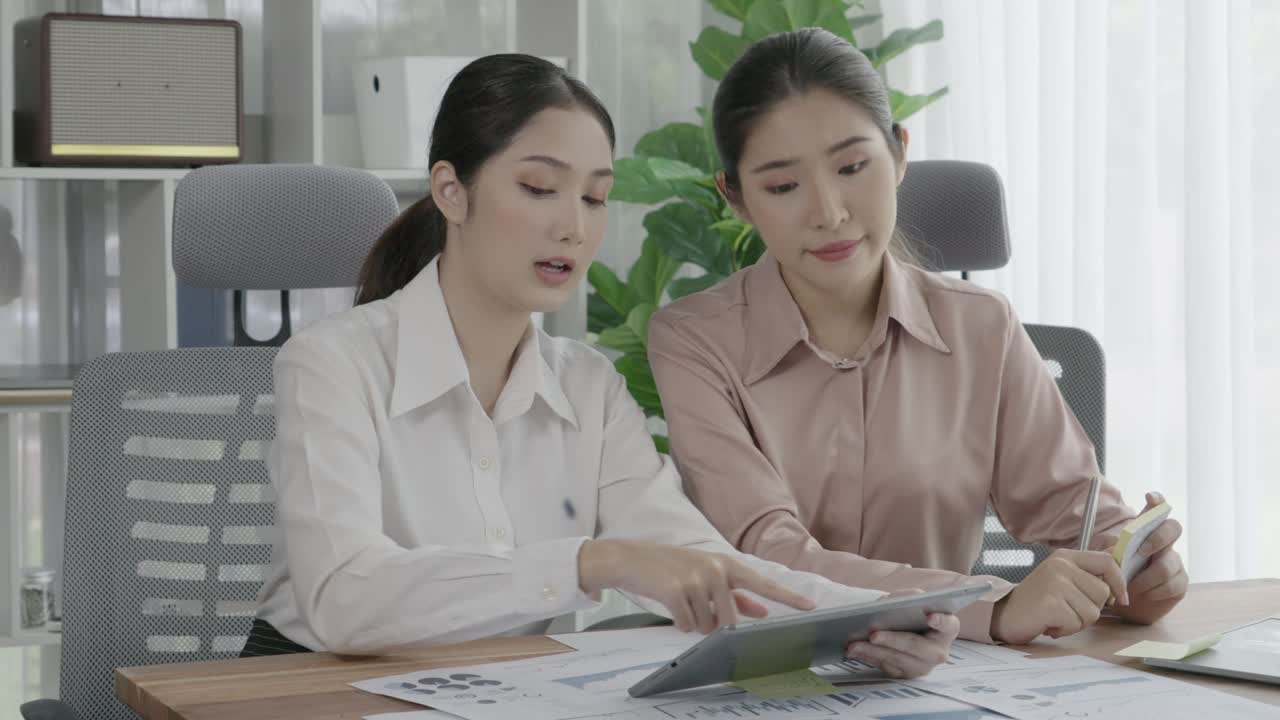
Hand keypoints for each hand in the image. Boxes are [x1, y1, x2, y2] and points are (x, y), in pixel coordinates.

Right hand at [578, 539, 814, 632]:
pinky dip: (678, 622)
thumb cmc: (672, 568)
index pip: (763, 583)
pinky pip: (687, 624)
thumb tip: (762, 611)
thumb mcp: (706, 574)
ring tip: (680, 602)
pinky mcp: (677, 591)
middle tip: (695, 607)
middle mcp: (716, 569)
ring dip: (693, 622)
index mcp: (726, 564)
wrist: (632, 558)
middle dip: (713, 623)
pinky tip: (670, 605)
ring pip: (707, 624)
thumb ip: (737, 594)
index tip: (810, 606)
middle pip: (730, 619)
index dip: (787, 596)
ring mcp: (696, 579)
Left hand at [846, 611, 960, 678]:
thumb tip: (887, 604)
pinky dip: (868, 658)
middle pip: (915, 647)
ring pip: (897, 660)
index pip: (948, 625)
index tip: (930, 616)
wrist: (908, 627)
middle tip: (873, 634)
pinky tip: (854, 651)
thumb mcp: (912, 600)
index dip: (941, 621)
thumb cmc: (912, 612)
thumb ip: (907, 598)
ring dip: (873, 652)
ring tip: (853, 644)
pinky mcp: (906, 674)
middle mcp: (938, 651)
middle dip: (892, 640)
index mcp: (947, 629)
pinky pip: (886, 667)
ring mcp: (923, 666)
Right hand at [990, 549, 1127, 643]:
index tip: (1120, 599)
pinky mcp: (1050, 603)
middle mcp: (1060, 566)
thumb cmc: (1038, 601)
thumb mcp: (1063, 580)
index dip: (1119, 582)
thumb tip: (1120, 578)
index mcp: (1065, 557)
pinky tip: (1049, 623)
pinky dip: (1064, 630)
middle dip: (1090, 609)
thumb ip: (1088, 577)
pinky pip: (1076, 624)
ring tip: (1057, 616)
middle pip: (1103, 593)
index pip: (1107, 562)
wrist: (1004, 614)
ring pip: (1092, 612)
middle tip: (1067, 609)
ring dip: (1077, 622)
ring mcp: (1054, 583)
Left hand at [1112, 492, 1187, 624]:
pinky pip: (1172, 585)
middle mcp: (1163, 543)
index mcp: (1144, 532)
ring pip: (1168, 564)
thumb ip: (1109, 549)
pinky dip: (1153, 591)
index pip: (1156, 509)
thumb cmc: (1112, 574)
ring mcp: (1174, 562)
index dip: (1157, 501)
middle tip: (1139, 552)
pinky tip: (1143, 594)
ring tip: (1130, 587)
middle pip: (1173, 528)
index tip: (1149, 497)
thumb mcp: (1104, 559)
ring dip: (1146, 577)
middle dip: (1158, 538)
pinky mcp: (1179, 583)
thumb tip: (1117, 547)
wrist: (1121, 604)